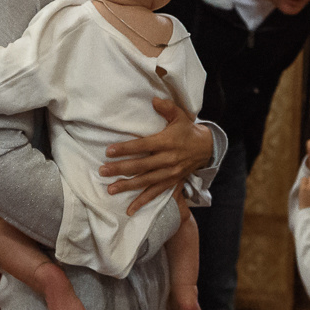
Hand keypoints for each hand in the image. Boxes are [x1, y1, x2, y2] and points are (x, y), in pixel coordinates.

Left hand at [100, 98, 212, 215]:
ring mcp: (169, 173)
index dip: (126, 149)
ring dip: (127, 186)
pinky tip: (130, 209)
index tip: (109, 151)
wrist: (206, 148)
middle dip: (120, 169)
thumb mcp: (180, 115)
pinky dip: (143, 202)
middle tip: (103, 171)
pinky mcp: (171, 182)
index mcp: (167, 142)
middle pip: (141, 166)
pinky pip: (156, 193)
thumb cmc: (187, 130)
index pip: (143, 146)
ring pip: (146, 181)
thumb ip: (167, 108)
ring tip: (110, 189)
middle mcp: (168, 159)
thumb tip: (154, 99)